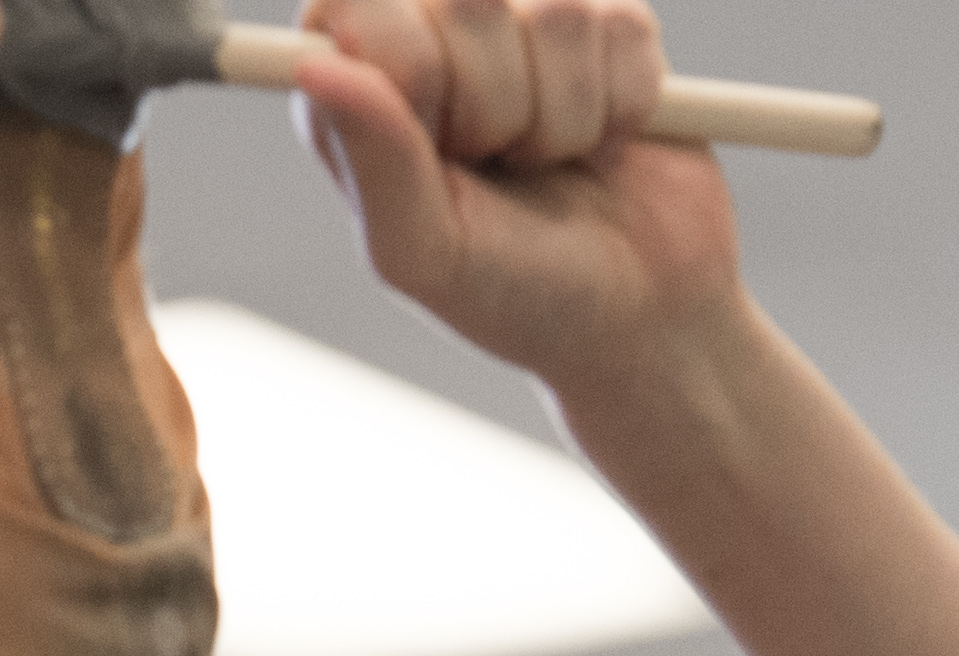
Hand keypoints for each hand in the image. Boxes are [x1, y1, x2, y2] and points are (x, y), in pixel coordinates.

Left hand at [281, 0, 745, 388]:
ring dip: (564, 115)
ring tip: (551, 164)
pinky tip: (606, 143)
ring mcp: (528, 24)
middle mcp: (438, 40)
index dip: (413, 68)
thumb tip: (319, 69)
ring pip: (557, 8)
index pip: (359, 5)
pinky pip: (623, 24)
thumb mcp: (428, 255)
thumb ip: (374, 164)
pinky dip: (622, 103)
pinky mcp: (614, 28)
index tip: (443, 145)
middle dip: (496, 104)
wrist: (639, 320)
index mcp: (366, 86)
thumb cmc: (515, 295)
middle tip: (500, 166)